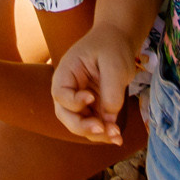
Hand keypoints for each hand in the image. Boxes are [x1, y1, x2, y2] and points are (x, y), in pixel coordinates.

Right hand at [50, 26, 139, 142]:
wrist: (117, 41)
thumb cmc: (112, 47)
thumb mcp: (114, 64)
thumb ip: (111, 91)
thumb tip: (109, 118)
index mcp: (66, 73)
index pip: (61, 94)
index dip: (73, 101)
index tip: (91, 97)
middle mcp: (69, 90)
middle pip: (65, 115)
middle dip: (82, 126)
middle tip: (101, 128)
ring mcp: (80, 101)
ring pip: (80, 125)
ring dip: (96, 134)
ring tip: (116, 136)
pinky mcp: (93, 108)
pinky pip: (94, 125)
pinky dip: (104, 134)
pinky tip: (118, 138)